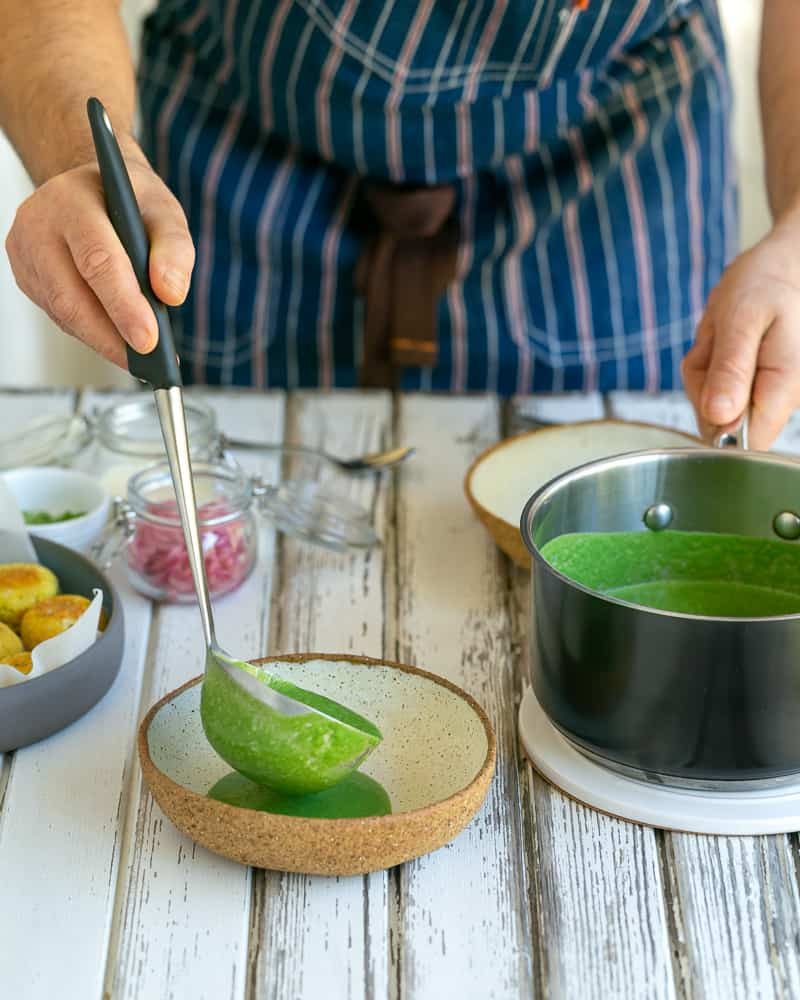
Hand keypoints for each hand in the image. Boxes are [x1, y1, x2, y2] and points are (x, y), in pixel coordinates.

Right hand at [5, 137, 194, 368]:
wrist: (93, 186)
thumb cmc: (131, 200)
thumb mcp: (164, 210)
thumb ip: (173, 248)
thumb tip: (171, 295)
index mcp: (72, 201)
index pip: (97, 260)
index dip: (123, 305)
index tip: (149, 340)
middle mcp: (39, 226)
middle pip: (72, 297)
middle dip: (112, 337)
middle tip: (149, 362)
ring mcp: (26, 254)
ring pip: (64, 313)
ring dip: (104, 340)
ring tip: (142, 358)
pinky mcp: (27, 277)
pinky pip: (61, 316)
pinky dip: (92, 332)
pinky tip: (118, 340)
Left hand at [682, 213, 799, 449]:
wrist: (783, 264)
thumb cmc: (766, 283)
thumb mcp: (740, 318)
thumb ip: (730, 370)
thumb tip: (720, 417)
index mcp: (785, 385)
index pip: (749, 442)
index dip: (718, 424)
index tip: (712, 382)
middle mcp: (784, 399)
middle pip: (722, 426)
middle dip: (703, 388)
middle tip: (716, 345)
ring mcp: (770, 396)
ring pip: (714, 408)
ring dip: (704, 374)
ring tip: (722, 338)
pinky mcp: (757, 389)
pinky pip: (715, 393)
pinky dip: (708, 369)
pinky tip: (722, 344)